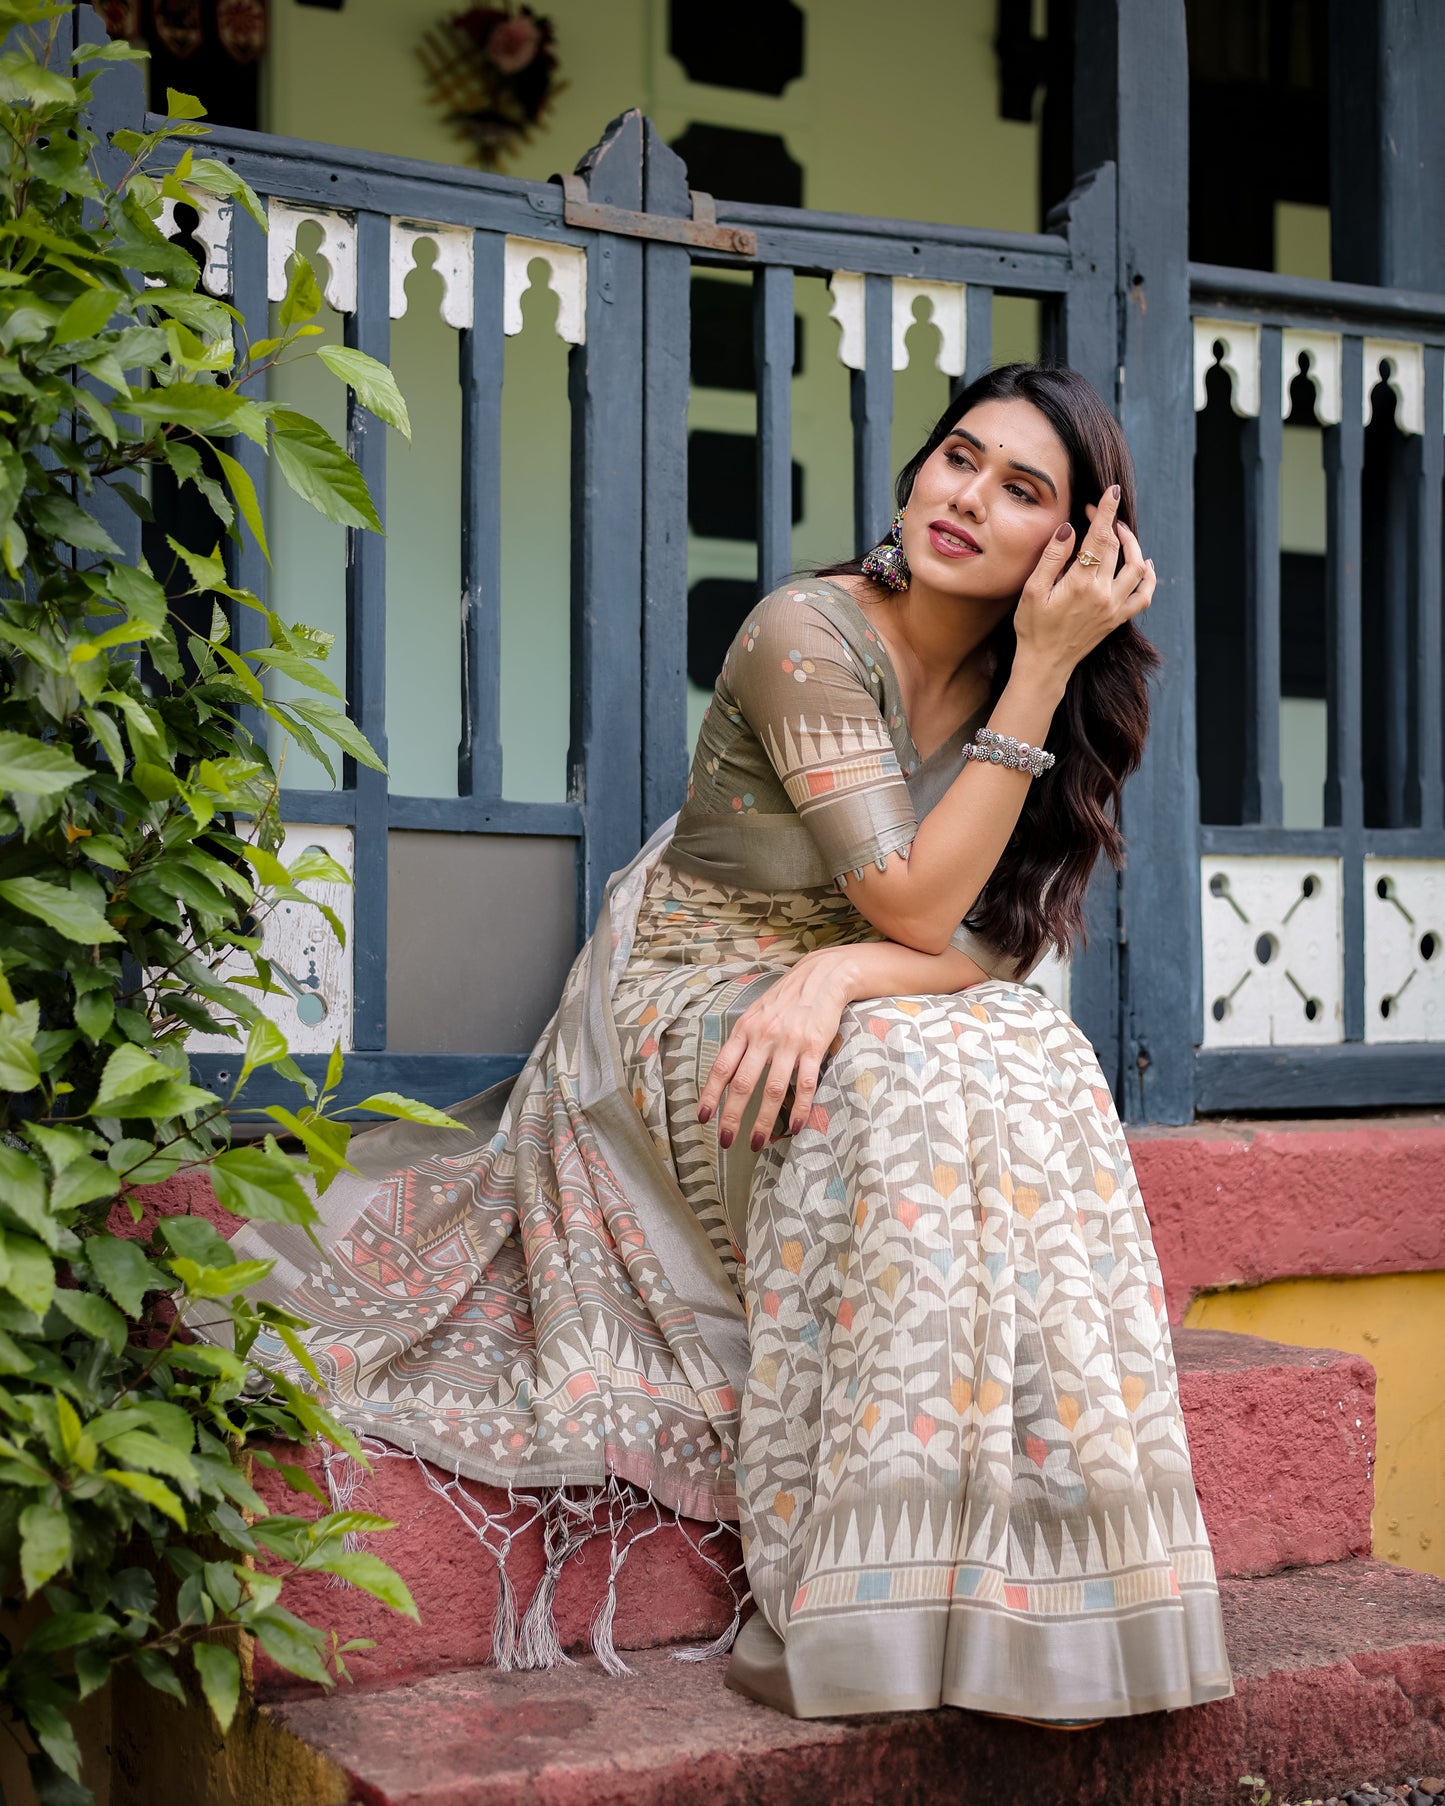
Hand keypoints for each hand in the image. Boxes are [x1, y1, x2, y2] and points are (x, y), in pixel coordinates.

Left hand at [697, 949, 852, 1151]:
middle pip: (743, 1084)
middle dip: (732, 1117)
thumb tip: (726, 1071)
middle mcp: (763, 1037)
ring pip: (773, 1090)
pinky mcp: (814, 1047)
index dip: (710, 1094)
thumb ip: (743, 1039)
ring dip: (764, 1121)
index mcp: (745, 1029)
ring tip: (757, 1142)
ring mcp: (789, 1043)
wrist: (822, 976)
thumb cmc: (786, 998)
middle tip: (726, 1141)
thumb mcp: (756, 1013)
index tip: (703, 1117)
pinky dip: (801, 1109)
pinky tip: (797, 1126)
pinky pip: (805, 1084)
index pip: (721, 1067)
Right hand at [1012, 484, 1155, 689]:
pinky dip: (1148, 577)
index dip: (1105, 512)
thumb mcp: (1032, 591)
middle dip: (1110, 524)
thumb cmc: (1033, 627)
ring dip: (1133, 545)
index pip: (1099, 538)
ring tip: (1122, 532)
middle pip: (1117, 548)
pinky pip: (1143, 596)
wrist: (1044, 664)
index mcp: (1080, 584)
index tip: (1110, 492)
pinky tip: (1144, 564)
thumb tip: (1070, 529)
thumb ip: (1052, 558)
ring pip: (1136, 568)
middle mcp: (1103, 594)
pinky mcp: (1117, 618)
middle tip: (1098, 513)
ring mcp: (1114, 607)